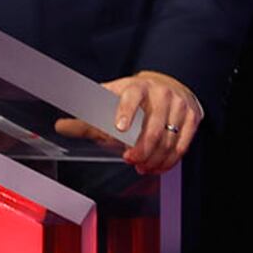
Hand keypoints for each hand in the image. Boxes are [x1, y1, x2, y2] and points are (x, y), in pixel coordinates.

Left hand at [58, 70, 202, 174]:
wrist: (169, 85)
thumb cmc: (136, 96)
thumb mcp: (112, 100)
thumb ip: (87, 117)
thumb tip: (60, 126)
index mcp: (137, 87)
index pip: (132, 97)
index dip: (126, 112)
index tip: (119, 129)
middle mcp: (161, 93)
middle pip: (154, 127)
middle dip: (142, 149)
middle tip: (130, 160)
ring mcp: (179, 104)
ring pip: (169, 139)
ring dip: (155, 159)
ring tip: (143, 166)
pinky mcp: (192, 116)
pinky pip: (182, 144)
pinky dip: (170, 160)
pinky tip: (158, 166)